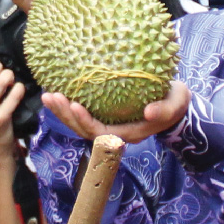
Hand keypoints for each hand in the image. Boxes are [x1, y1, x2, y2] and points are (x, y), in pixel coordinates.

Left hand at [41, 81, 187, 145]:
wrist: (174, 102)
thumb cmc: (175, 102)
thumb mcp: (176, 104)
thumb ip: (165, 110)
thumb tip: (150, 113)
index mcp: (129, 133)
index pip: (102, 133)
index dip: (86, 122)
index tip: (74, 105)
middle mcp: (115, 132)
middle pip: (84, 130)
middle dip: (66, 116)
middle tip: (52, 96)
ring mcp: (108, 125)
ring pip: (80, 124)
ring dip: (62, 111)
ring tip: (47, 95)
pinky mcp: (104, 115)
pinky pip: (83, 114)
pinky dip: (68, 105)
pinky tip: (57, 90)